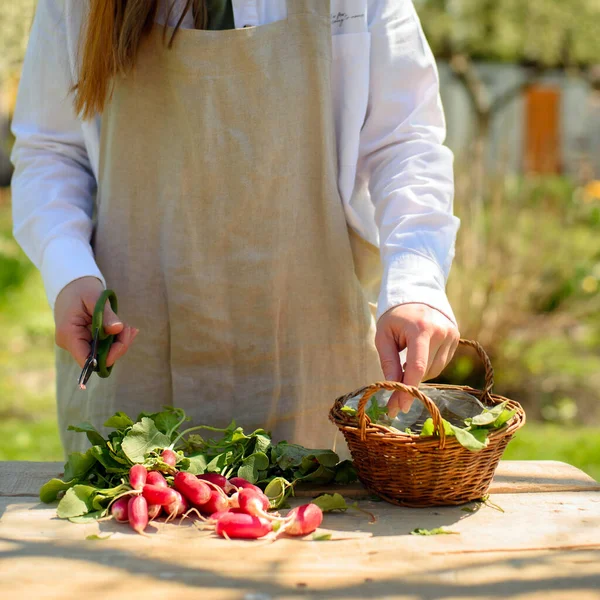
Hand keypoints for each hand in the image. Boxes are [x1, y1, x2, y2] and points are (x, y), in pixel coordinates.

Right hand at [54, 276, 137, 368]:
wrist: (70, 283)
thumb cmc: (81, 288)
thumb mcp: (94, 297)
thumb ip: (106, 314)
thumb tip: (117, 329)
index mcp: (69, 334)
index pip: (86, 360)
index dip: (106, 357)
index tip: (122, 343)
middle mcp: (70, 342)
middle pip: (97, 358)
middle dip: (117, 346)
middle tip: (130, 329)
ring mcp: (77, 342)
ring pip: (102, 353)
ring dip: (118, 342)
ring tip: (128, 327)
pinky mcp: (84, 339)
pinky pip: (102, 345)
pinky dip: (114, 339)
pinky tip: (124, 329)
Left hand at [375, 303, 459, 417]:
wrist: (417, 293)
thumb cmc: (395, 316)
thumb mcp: (384, 335)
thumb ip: (388, 361)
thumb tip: (392, 387)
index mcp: (421, 329)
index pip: (417, 367)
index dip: (408, 390)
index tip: (398, 407)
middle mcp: (441, 332)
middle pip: (426, 371)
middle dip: (410, 384)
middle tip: (394, 395)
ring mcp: (452, 335)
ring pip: (435, 370)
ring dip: (419, 374)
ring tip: (406, 362)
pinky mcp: (456, 338)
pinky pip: (441, 363)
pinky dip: (428, 366)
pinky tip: (419, 356)